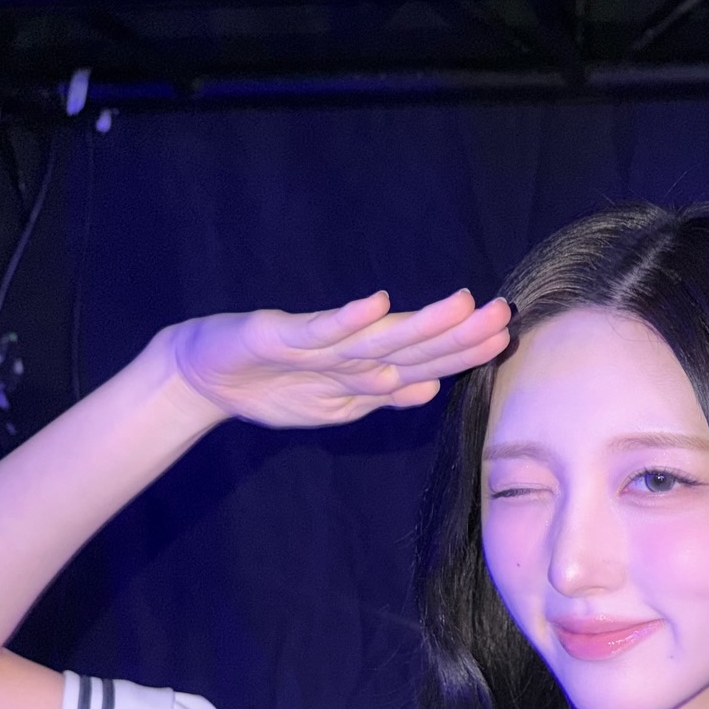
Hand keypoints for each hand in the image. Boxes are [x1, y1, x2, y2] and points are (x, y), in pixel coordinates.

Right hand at [153, 288, 511, 427]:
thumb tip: (429, 391)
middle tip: (503, 314)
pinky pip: (320, 331)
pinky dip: (347, 319)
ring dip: (421, 322)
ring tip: (462, 304)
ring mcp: (316, 343)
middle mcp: (348, 351)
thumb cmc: (272, 386)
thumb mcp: (334, 405)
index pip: (425, 362)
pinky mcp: (280, 335)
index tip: (505, 338)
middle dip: (458, 333)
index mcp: (363, 369)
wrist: (202, 376)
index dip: (463, 353)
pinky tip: (376, 303)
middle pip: (414, 344)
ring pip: (379, 335)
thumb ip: (380, 396)